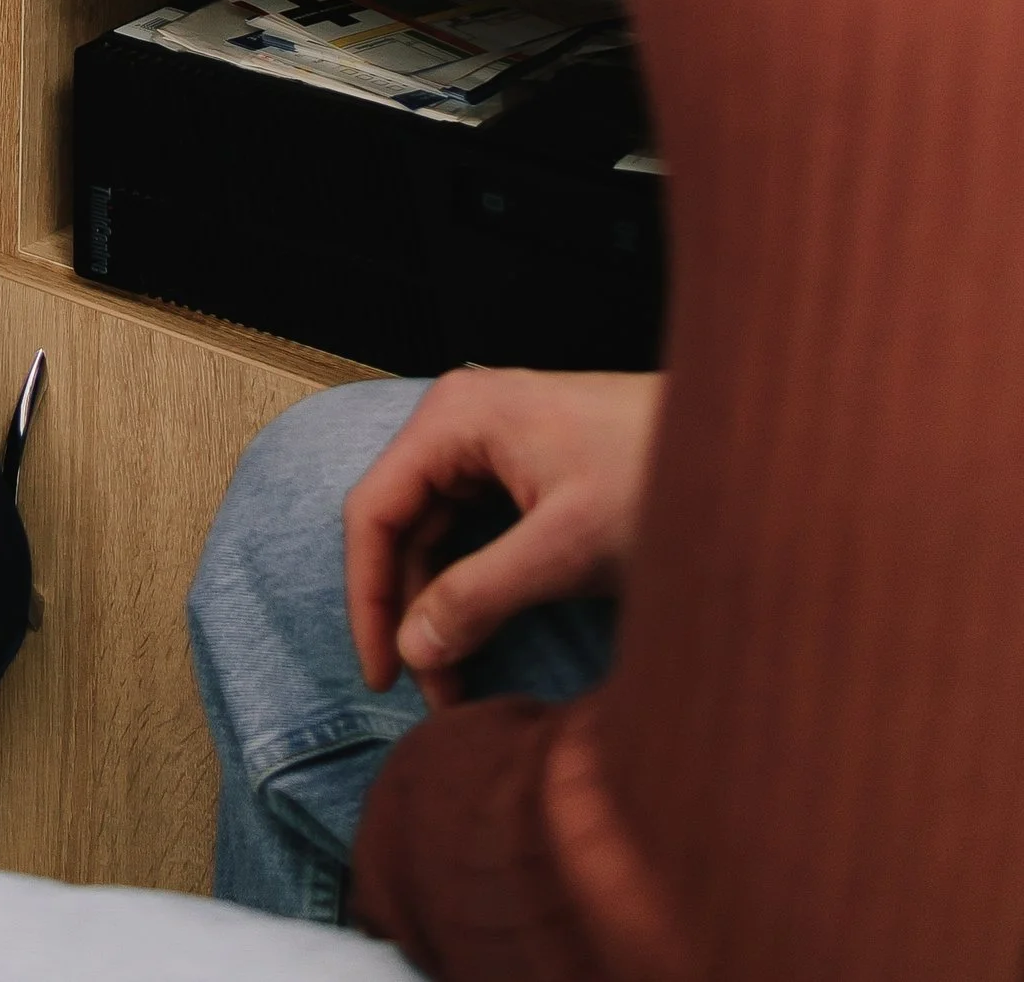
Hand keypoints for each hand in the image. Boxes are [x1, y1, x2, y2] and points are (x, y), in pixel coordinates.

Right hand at [344, 368, 661, 707]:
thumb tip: (413, 649)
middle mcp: (461, 421)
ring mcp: (491, 442)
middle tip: (433, 691)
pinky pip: (470, 530)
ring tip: (458, 680)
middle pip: (401, 524)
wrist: (740, 448)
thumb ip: (480, 595)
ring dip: (439, 606)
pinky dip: (470, 586)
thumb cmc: (658, 478)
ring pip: (435, 533)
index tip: (383, 675)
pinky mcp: (522, 467)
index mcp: (455, 419)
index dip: (369, 598)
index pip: (375, 511)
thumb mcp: (565, 548)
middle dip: (409, 610)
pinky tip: (481, 632)